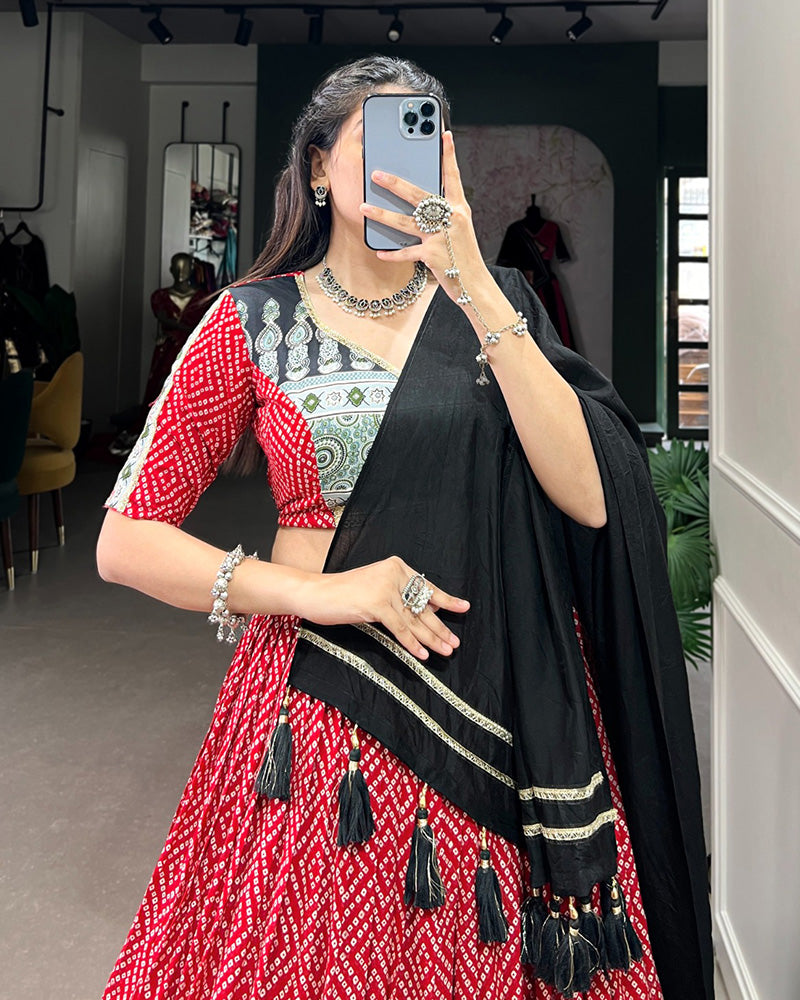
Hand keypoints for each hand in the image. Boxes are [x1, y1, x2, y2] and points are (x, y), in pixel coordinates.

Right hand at [300, 555, 468, 659]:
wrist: (315, 592)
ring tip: (446, 650)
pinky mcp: (376, 603)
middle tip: (454, 642)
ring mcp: (385, 588)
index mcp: (396, 566)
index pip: (426, 587)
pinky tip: (422, 654)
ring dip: (431, 638)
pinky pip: (400, 628)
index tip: (463, 608)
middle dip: (440, 627)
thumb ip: (400, 596)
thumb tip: (430, 608)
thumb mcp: (376, 588)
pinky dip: (412, 643)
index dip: (446, 600)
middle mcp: (393, 573)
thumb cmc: (344, 593)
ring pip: (414, 620)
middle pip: (422, 606)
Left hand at [359, 130, 489, 303]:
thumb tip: (419, 202)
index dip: (448, 155)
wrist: (475, 285)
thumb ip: (443, 213)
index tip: (444, 134)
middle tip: (376, 173)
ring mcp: (441, 237)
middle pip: (419, 196)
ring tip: (364, 207)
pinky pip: (407, 253)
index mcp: (459, 209)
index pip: (453, 177)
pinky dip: (393, 253)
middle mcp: (451, 219)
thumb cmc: (463, 255)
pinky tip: (379, 251)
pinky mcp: (433, 256)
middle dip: (395, 184)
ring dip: (382, 215)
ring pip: (406, 222)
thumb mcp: (459, 229)